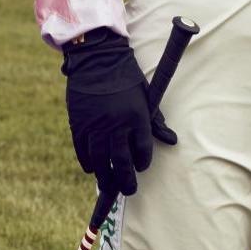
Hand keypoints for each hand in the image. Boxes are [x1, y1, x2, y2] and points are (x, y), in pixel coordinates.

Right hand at [60, 28, 174, 195]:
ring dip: (105, 176)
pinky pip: (83, 150)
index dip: (142, 163)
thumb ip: (156, 121)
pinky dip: (87, 162)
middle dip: (125, 180)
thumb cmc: (126, 78)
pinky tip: (92, 168)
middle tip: (128, 189)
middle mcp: (116, 125)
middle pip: (121, 162)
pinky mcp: (78, 124)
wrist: (96, 60)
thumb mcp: (146, 97)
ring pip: (100, 160)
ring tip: (108, 184)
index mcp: (136, 117)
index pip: (142, 151)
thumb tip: (171, 140)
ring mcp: (95, 126)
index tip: (140, 167)